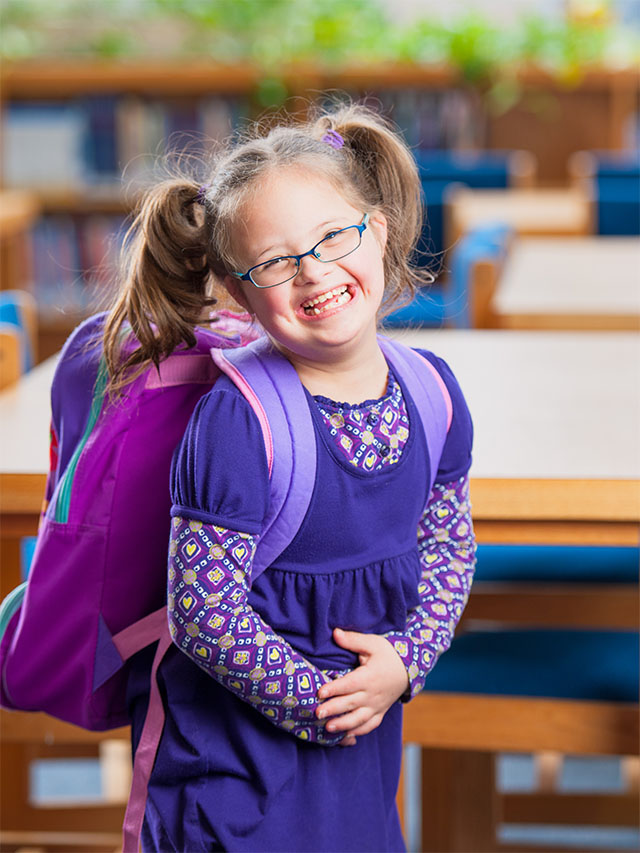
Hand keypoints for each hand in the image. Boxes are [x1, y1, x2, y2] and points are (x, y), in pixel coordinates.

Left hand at [316, 628, 409, 743]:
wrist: (409, 668)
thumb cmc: (388, 654)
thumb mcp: (372, 643)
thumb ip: (353, 640)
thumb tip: (335, 633)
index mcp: (370, 676)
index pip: (349, 684)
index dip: (334, 688)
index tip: (320, 692)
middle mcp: (373, 694)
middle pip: (351, 703)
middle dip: (333, 709)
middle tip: (317, 713)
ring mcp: (377, 706)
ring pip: (359, 718)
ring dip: (343, 725)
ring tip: (328, 728)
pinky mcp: (380, 712)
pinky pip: (369, 725)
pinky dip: (358, 731)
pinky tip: (345, 735)